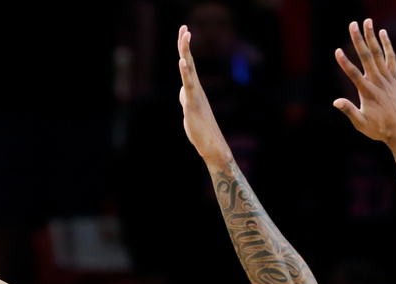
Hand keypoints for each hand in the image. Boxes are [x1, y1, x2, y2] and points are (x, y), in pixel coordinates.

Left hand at [177, 25, 232, 166]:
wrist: (212, 144)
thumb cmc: (201, 128)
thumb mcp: (190, 109)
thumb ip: (186, 98)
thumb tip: (183, 92)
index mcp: (194, 89)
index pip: (188, 64)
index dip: (184, 48)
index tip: (184, 32)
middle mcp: (196, 88)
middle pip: (189, 61)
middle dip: (185, 44)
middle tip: (184, 27)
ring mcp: (195, 95)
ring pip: (189, 70)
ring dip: (186, 52)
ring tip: (185, 36)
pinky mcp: (193, 104)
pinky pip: (189, 85)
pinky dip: (186, 73)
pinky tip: (183, 61)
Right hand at [333, 19, 395, 145]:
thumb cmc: (378, 128)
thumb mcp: (360, 124)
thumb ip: (349, 111)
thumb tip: (336, 102)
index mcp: (368, 93)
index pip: (354, 74)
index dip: (345, 62)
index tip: (337, 51)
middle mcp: (378, 82)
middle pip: (366, 57)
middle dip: (359, 40)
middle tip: (352, 24)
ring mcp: (388, 78)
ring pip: (378, 54)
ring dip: (372, 37)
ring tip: (367, 22)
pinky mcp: (395, 78)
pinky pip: (391, 58)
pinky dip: (387, 45)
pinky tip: (382, 33)